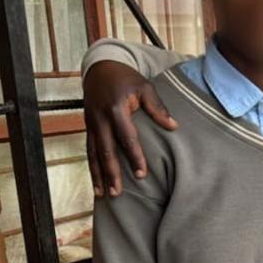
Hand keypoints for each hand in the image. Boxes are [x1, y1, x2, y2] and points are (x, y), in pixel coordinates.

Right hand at [84, 60, 177, 196]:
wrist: (100, 67)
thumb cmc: (126, 78)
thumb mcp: (144, 87)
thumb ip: (158, 107)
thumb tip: (174, 126)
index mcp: (116, 108)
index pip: (126, 137)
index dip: (134, 156)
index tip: (142, 174)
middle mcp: (100, 118)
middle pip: (106, 150)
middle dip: (112, 172)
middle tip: (118, 192)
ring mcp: (91, 123)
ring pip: (93, 153)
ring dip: (98, 175)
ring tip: (103, 194)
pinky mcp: (88, 127)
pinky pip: (89, 150)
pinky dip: (92, 168)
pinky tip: (97, 184)